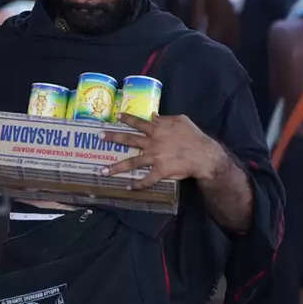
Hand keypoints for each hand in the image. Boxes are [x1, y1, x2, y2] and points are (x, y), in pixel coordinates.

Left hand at [101, 113, 225, 189]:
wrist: (204, 155)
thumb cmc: (194, 136)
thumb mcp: (181, 120)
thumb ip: (165, 119)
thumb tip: (153, 116)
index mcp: (157, 129)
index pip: (138, 122)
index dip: (126, 118)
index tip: (116, 116)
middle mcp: (152, 142)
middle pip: (128, 139)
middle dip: (112, 138)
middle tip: (99, 136)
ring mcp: (154, 158)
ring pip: (131, 163)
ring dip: (115, 168)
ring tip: (102, 171)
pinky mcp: (160, 171)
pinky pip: (146, 180)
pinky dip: (137, 185)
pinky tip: (128, 187)